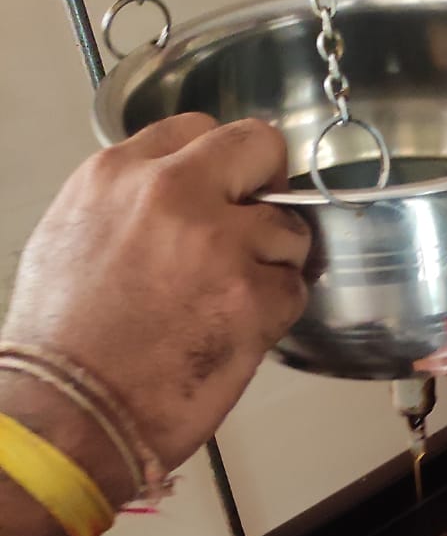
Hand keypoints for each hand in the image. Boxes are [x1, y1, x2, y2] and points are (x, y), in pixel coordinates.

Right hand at [1, 114, 311, 471]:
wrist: (71, 406)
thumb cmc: (62, 340)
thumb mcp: (70, 236)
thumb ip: (128, 202)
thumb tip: (174, 200)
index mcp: (118, 173)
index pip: (196, 129)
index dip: (222, 163)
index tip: (228, 190)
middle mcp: (171, 192)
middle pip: (259, 148)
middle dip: (268, 184)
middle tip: (260, 226)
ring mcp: (218, 243)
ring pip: (288, 228)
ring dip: (275, 262)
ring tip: (235, 299)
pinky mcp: (252, 298)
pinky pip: (294, 289)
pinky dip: (278, 312)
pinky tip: (241, 331)